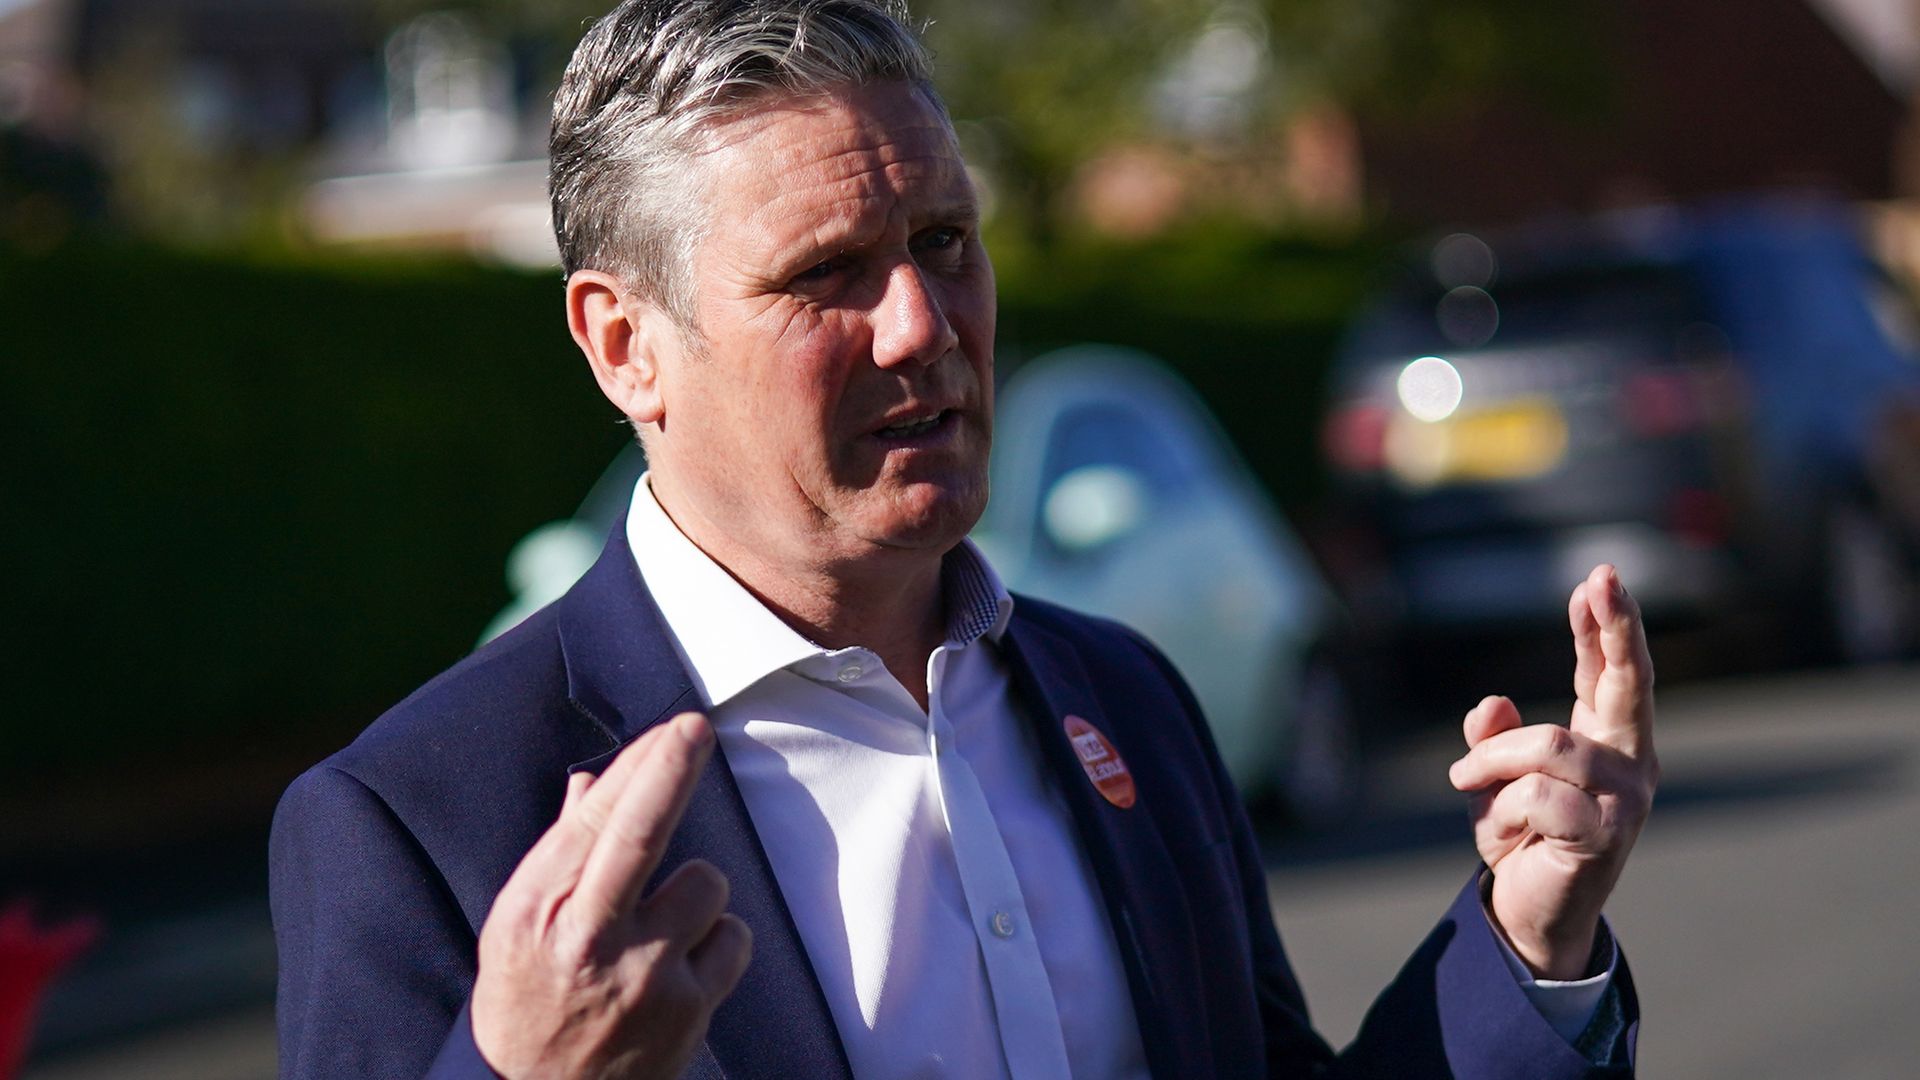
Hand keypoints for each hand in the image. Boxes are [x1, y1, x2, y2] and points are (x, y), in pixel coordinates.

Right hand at [471, 712, 751, 1078]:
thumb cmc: (527, 1000)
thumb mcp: (517, 927)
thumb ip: (560, 855)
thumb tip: (592, 785)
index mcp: (539, 913)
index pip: (591, 821)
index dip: (637, 767)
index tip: (672, 728)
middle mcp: (591, 940)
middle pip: (642, 836)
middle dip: (670, 772)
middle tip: (694, 730)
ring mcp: (646, 977)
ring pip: (706, 883)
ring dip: (695, 892)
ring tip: (661, 928)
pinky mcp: (690, 1011)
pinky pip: (734, 936)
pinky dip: (719, 940)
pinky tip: (685, 964)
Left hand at [1447, 564, 1657, 979]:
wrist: (1530, 913)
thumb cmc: (1521, 838)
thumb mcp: (1494, 780)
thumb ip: (1494, 738)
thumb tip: (1492, 701)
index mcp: (1609, 742)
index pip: (1609, 673)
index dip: (1605, 626)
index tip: (1597, 579)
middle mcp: (1632, 764)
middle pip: (1629, 684)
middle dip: (1616, 629)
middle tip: (1604, 579)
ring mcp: (1626, 800)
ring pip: (1549, 746)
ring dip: (1493, 764)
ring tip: (1466, 783)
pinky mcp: (1607, 835)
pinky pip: (1538, 795)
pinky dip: (1502, 809)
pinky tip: (1503, 834)